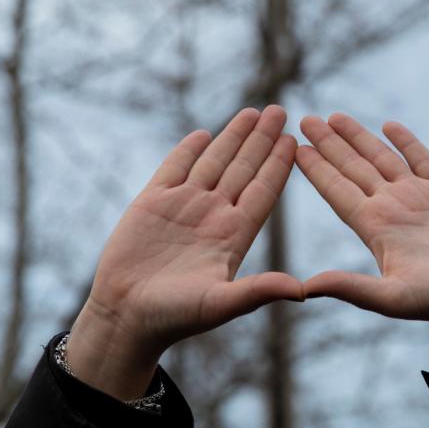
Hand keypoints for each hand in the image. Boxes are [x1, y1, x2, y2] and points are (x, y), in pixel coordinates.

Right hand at [67, 106, 302, 399]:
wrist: (126, 317)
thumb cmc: (175, 318)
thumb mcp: (220, 305)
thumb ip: (258, 291)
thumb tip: (303, 291)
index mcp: (234, 235)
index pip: (264, 191)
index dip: (278, 165)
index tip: (294, 140)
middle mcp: (214, 215)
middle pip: (244, 168)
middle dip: (262, 139)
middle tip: (280, 110)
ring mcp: (183, 206)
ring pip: (214, 162)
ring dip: (233, 136)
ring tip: (252, 111)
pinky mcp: (152, 202)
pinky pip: (174, 168)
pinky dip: (188, 149)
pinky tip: (204, 133)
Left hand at [296, 113, 428, 378]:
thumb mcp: (393, 298)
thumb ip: (351, 289)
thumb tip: (307, 288)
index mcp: (374, 227)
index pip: (336, 190)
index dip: (316, 169)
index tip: (295, 147)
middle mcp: (391, 208)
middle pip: (352, 168)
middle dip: (329, 143)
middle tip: (305, 119)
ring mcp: (418, 197)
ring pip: (382, 158)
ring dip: (359, 137)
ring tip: (335, 117)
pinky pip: (422, 159)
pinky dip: (406, 141)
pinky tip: (389, 125)